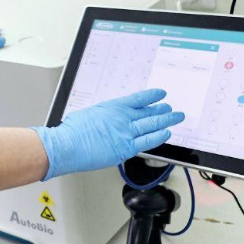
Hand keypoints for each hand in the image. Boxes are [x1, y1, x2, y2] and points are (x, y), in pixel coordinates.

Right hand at [32, 89, 183, 180]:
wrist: (67, 145)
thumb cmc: (72, 131)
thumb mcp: (90, 113)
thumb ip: (105, 116)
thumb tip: (111, 120)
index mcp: (112, 107)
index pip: (137, 99)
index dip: (151, 96)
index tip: (160, 94)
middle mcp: (122, 118)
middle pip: (148, 112)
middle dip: (162, 110)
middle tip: (171, 108)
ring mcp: (126, 133)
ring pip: (152, 125)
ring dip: (166, 121)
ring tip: (175, 117)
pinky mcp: (125, 148)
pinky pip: (147, 142)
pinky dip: (158, 137)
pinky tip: (166, 134)